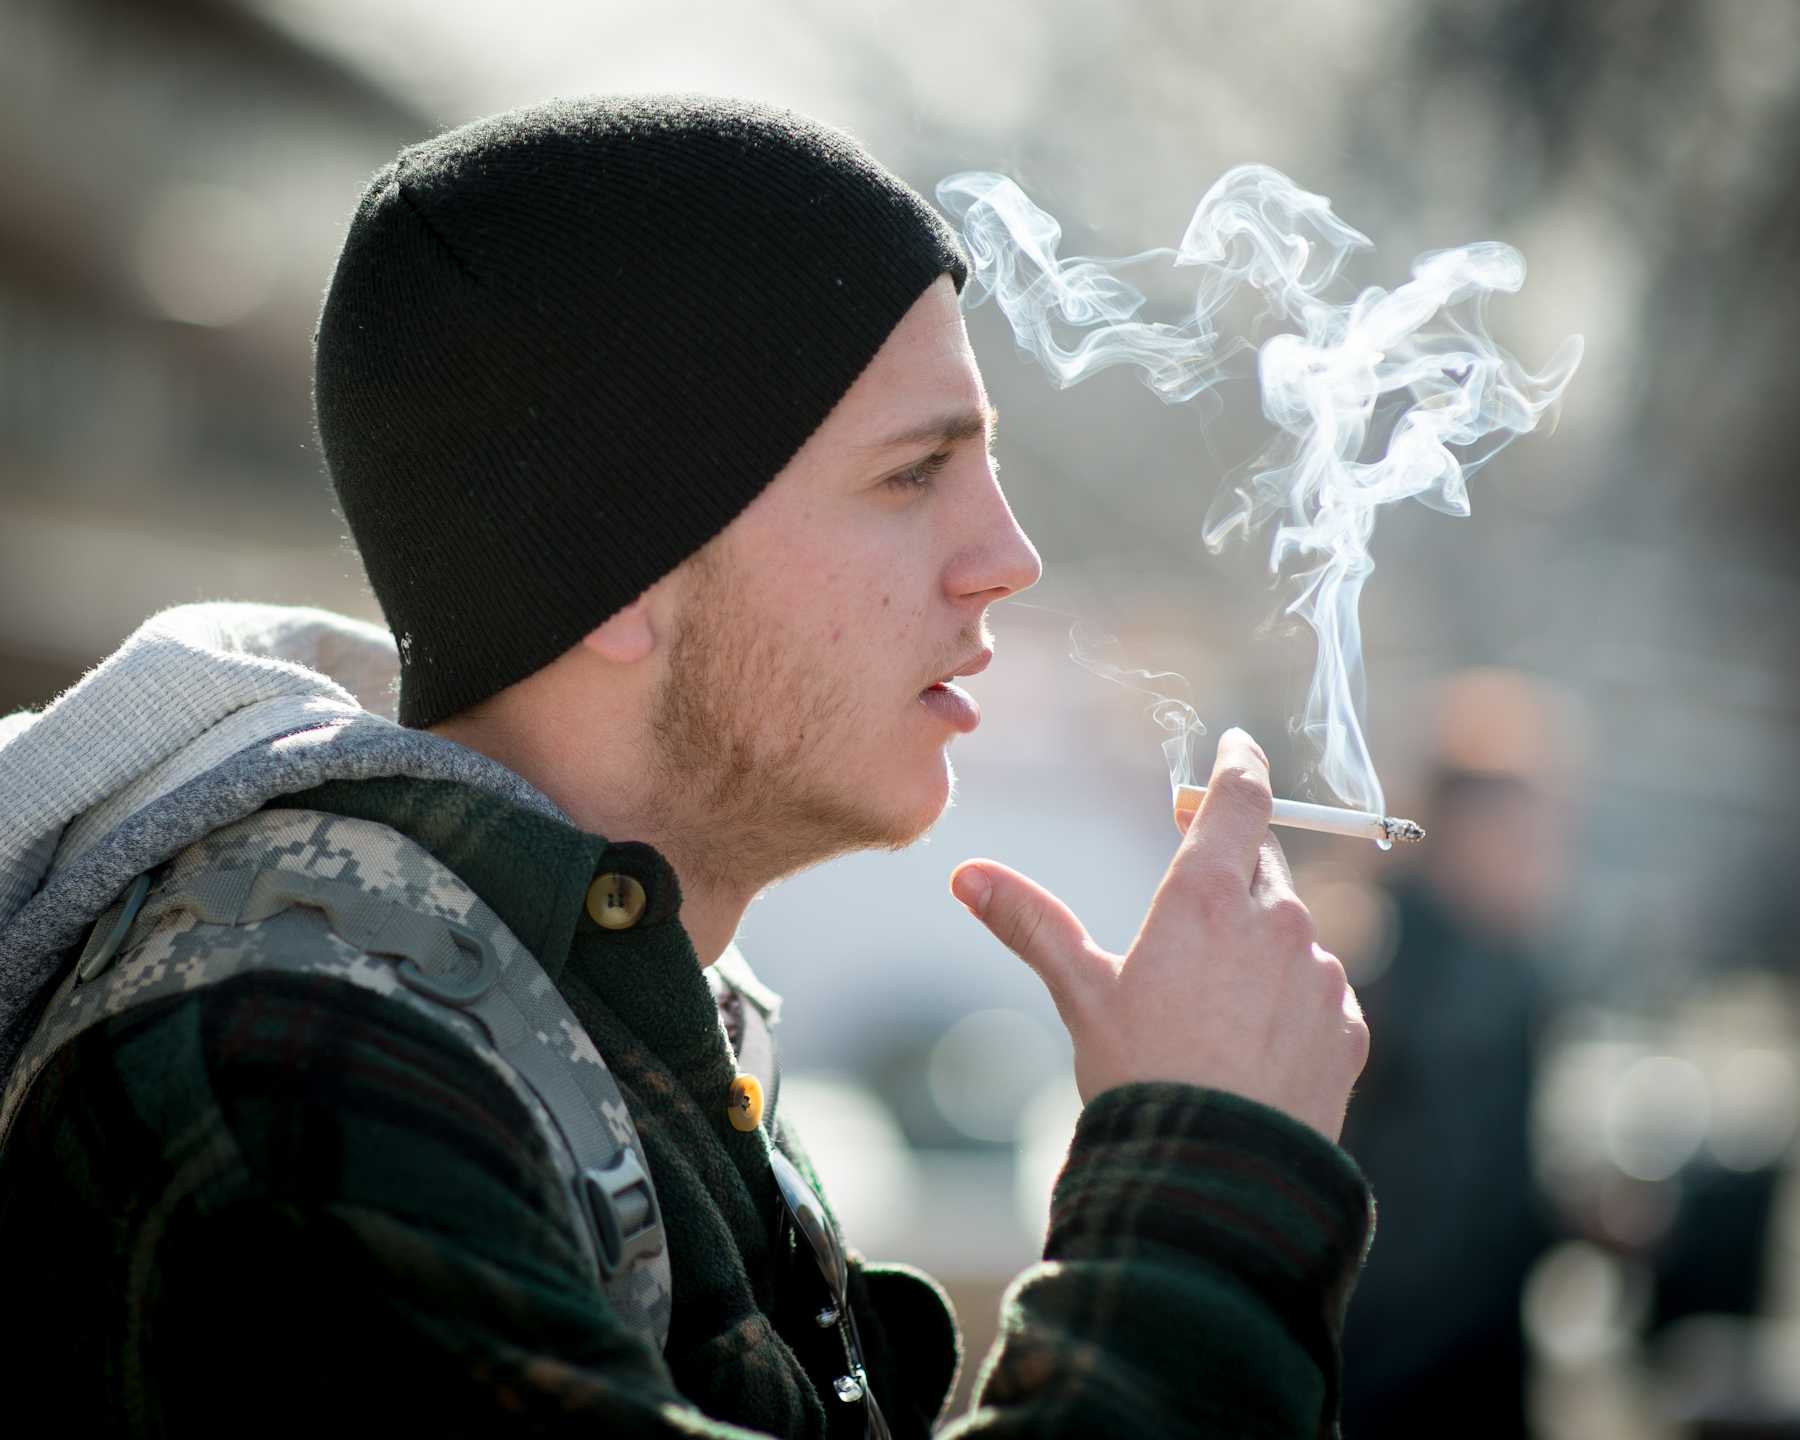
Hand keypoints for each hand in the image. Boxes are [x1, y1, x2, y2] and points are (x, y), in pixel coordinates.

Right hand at [949, 729, 1368, 1141]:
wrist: (1215, 1179)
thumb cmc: (1141, 1076)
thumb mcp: (1080, 993)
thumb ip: (1031, 922)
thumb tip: (966, 874)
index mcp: (1208, 897)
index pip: (1240, 797)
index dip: (1237, 764)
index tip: (1235, 747)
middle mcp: (1278, 921)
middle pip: (1263, 866)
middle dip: (1231, 874)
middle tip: (1192, 912)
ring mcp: (1321, 975)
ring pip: (1293, 934)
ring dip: (1262, 946)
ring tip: (1212, 1009)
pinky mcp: (1347, 1029)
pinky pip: (1321, 993)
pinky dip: (1292, 1002)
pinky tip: (1252, 1047)